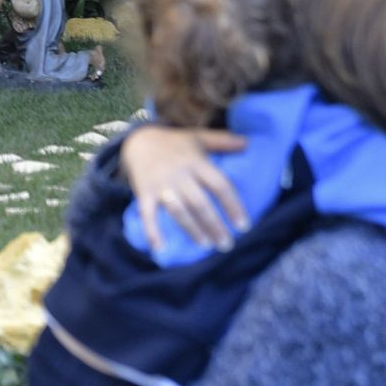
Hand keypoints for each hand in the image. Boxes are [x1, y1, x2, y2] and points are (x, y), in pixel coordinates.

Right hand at [122, 126, 249, 253]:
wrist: (137, 140)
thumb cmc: (172, 142)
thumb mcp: (197, 137)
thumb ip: (223, 140)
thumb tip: (248, 143)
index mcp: (196, 163)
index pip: (220, 186)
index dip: (233, 207)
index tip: (244, 226)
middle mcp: (180, 175)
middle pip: (201, 204)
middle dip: (215, 226)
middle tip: (227, 245)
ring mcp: (161, 186)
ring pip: (180, 212)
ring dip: (193, 230)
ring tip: (206, 245)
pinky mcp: (144, 193)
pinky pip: (148, 215)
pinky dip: (152, 232)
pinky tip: (160, 249)